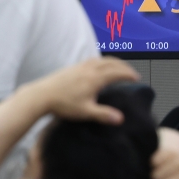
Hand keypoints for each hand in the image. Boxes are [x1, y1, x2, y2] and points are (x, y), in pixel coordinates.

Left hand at [24, 57, 139, 124]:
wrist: (41, 95)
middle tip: (131, 72)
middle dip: (123, 66)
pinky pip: (92, 60)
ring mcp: (80, 66)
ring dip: (113, 61)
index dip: (129, 74)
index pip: (117, 73)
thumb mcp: (86, 112)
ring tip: (119, 67)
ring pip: (101, 59)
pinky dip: (102, 61)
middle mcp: (90, 69)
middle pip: (111, 63)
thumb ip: (104, 115)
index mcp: (95, 78)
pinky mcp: (73, 67)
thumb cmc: (64, 105)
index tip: (137, 78)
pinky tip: (99, 66)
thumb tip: (121, 118)